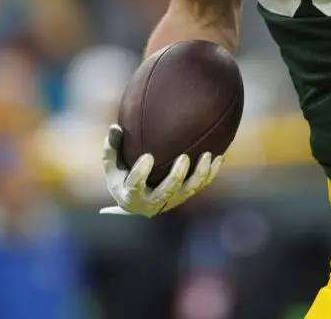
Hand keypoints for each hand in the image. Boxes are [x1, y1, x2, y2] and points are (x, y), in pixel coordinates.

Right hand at [99, 124, 222, 216]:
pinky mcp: (185, 196)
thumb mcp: (112, 165)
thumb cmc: (121, 176)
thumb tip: (115, 127)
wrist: (137, 200)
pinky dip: (210, 173)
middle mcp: (153, 203)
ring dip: (200, 174)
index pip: (136, 186)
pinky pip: (201, 186)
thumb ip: (112, 147)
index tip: (148, 156)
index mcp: (131, 196)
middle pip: (168, 192)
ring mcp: (172, 201)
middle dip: (177, 177)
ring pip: (189, 190)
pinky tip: (219, 157)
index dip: (142, 173)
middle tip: (183, 157)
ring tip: (208, 155)